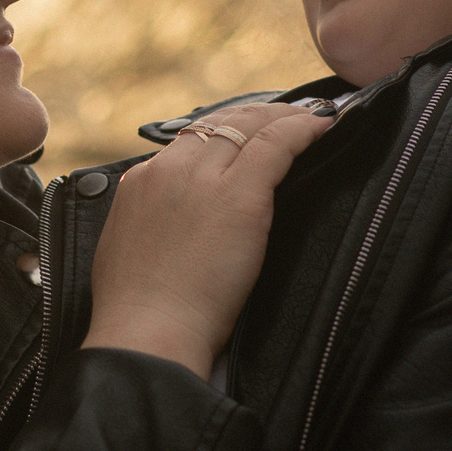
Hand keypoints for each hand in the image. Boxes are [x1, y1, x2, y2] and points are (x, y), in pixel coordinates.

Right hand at [83, 101, 333, 377]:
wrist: (147, 334)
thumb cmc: (140, 314)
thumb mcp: (128, 251)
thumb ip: (150, 223)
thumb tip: (171, 223)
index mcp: (140, 183)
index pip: (190, 140)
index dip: (226, 131)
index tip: (249, 134)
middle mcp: (168, 170)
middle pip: (220, 123)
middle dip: (258, 116)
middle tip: (289, 116)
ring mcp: (202, 179)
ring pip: (249, 124)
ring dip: (284, 117)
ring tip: (311, 118)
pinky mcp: (238, 196)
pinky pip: (276, 144)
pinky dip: (303, 129)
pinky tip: (323, 126)